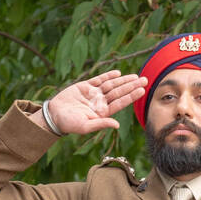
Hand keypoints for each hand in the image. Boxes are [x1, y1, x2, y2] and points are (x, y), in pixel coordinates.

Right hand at [33, 70, 147, 134]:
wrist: (55, 115)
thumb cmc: (70, 124)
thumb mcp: (86, 126)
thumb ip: (101, 124)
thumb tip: (117, 125)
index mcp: (103, 112)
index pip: (120, 102)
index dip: (131, 96)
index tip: (142, 90)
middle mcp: (101, 102)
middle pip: (119, 92)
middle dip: (132, 85)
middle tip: (145, 79)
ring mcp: (94, 94)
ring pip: (111, 85)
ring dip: (123, 80)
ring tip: (135, 76)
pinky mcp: (85, 87)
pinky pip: (99, 80)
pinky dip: (108, 76)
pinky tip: (118, 73)